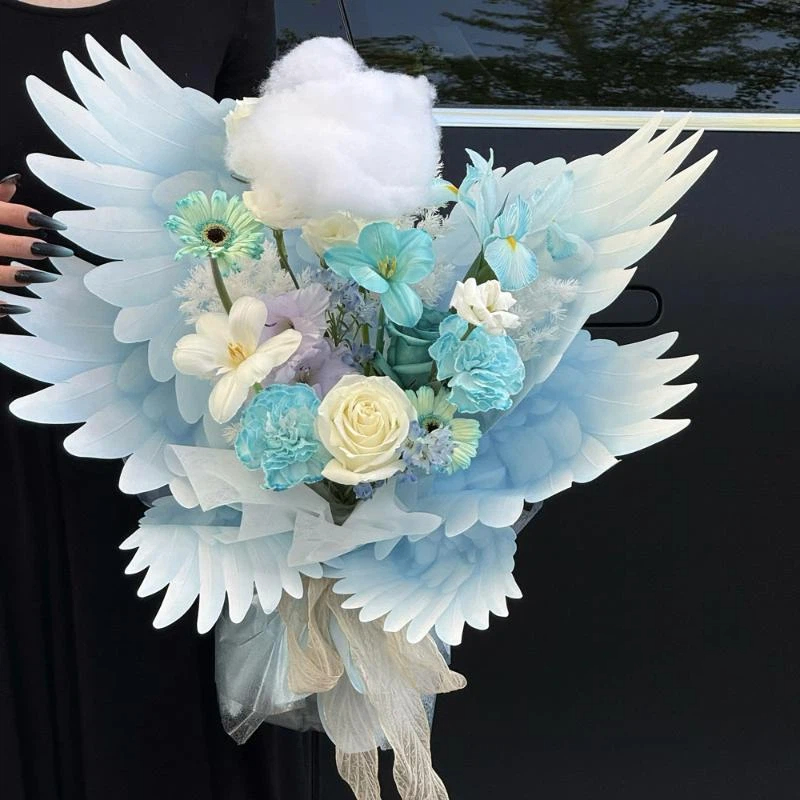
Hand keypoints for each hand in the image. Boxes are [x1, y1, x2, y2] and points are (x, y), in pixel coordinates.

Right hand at [0, 173, 71, 316]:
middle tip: (63, 251)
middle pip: (1, 245)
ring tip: (49, 277)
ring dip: (23, 277)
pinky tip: (21, 308)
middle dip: (34, 248)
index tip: (59, 225)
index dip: (31, 216)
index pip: (1, 211)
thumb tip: (14, 182)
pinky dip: (2, 308)